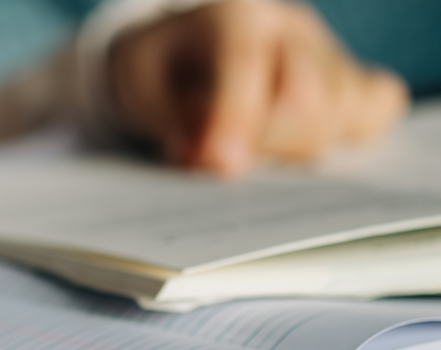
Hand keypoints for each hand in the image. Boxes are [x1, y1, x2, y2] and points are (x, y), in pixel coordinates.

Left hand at [110, 0, 407, 177]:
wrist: (182, 53)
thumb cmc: (160, 71)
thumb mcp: (142, 89)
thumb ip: (172, 121)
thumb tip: (214, 160)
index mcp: (232, 17)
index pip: (245, 62)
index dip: (236, 117)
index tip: (224, 164)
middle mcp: (289, 27)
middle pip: (308, 93)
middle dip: (262, 142)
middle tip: (223, 156)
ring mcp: (327, 51)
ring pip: (342, 111)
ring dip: (293, 147)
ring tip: (250, 143)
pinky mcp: (352, 77)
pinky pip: (377, 109)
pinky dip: (346, 133)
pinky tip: (301, 139)